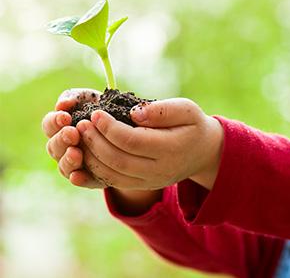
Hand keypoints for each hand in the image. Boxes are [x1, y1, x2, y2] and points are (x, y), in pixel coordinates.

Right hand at [42, 88, 107, 188]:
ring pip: (64, 166)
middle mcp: (65, 147)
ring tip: (76, 153)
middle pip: (54, 147)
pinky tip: (78, 175)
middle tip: (72, 133)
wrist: (129, 127)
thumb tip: (62, 104)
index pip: (49, 125)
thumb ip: (75, 97)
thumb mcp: (91, 99)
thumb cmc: (104, 111)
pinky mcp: (92, 177)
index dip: (54, 122)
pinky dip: (79, 179)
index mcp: (62, 127)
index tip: (65, 116)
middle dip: (62, 140)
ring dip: (67, 160)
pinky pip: (83, 181)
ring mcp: (77, 164)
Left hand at [78, 98, 223, 189]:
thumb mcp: (187, 110)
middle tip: (82, 124)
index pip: (132, 141)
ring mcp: (150, 181)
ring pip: (112, 175)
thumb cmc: (192, 126)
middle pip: (118, 160)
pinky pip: (115, 182)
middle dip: (95, 142)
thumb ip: (162, 111)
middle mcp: (160, 170)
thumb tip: (134, 113)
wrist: (202, 152)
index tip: (96, 113)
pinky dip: (97, 170)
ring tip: (81, 137)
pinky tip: (88, 154)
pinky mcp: (143, 185)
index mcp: (171, 149)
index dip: (110, 127)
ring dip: (92, 157)